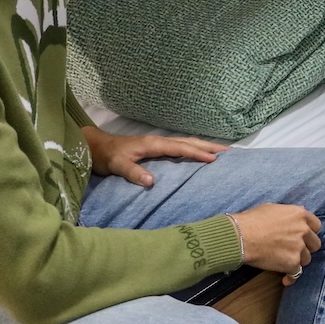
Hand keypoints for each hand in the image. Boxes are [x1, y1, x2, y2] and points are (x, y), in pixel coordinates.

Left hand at [84, 127, 222, 187]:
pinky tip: (199, 154)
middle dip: (208, 145)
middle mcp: (158, 141)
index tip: (214, 158)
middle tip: (229, 151)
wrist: (95, 147)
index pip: (180, 148)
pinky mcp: (156, 148)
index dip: (197, 153)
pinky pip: (180, 147)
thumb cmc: (107, 156)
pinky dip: (193, 148)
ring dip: (203, 145)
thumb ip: (134, 172)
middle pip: (189, 141)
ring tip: (221, 151)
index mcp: (153, 144)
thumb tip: (151, 182)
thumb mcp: (117, 165)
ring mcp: (158, 144)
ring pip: (186, 143)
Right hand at [233, 203, 322, 283]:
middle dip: (306, 247)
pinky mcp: (292, 263)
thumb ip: (288, 215)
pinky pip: (296, 273)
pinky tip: (285, 279)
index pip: (316, 225)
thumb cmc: (251, 220)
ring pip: (307, 259)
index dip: (310, 232)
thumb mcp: (272, 208)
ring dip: (298, 261)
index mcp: (299, 214)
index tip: (304, 237)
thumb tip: (292, 219)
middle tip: (295, 250)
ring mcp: (299, 247)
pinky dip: (290, 277)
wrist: (240, 236)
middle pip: (315, 243)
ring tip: (286, 261)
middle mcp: (303, 230)